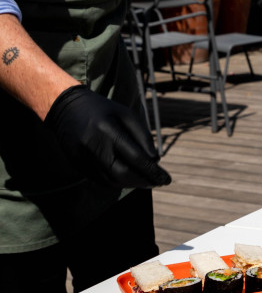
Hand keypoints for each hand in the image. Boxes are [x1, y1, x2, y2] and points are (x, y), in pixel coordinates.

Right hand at [45, 85, 171, 188]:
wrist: (66, 108)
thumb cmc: (102, 110)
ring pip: (111, 181)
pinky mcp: (77, 165)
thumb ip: (142, 136)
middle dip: (143, 181)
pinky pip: (100, 180)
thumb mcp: (126, 115)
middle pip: (122, 174)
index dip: (152, 171)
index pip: (135, 158)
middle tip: (157, 182)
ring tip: (146, 181)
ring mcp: (83, 158)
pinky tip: (128, 178)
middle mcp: (94, 147)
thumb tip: (155, 160)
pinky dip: (117, 182)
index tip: (166, 179)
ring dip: (131, 184)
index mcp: (108, 130)